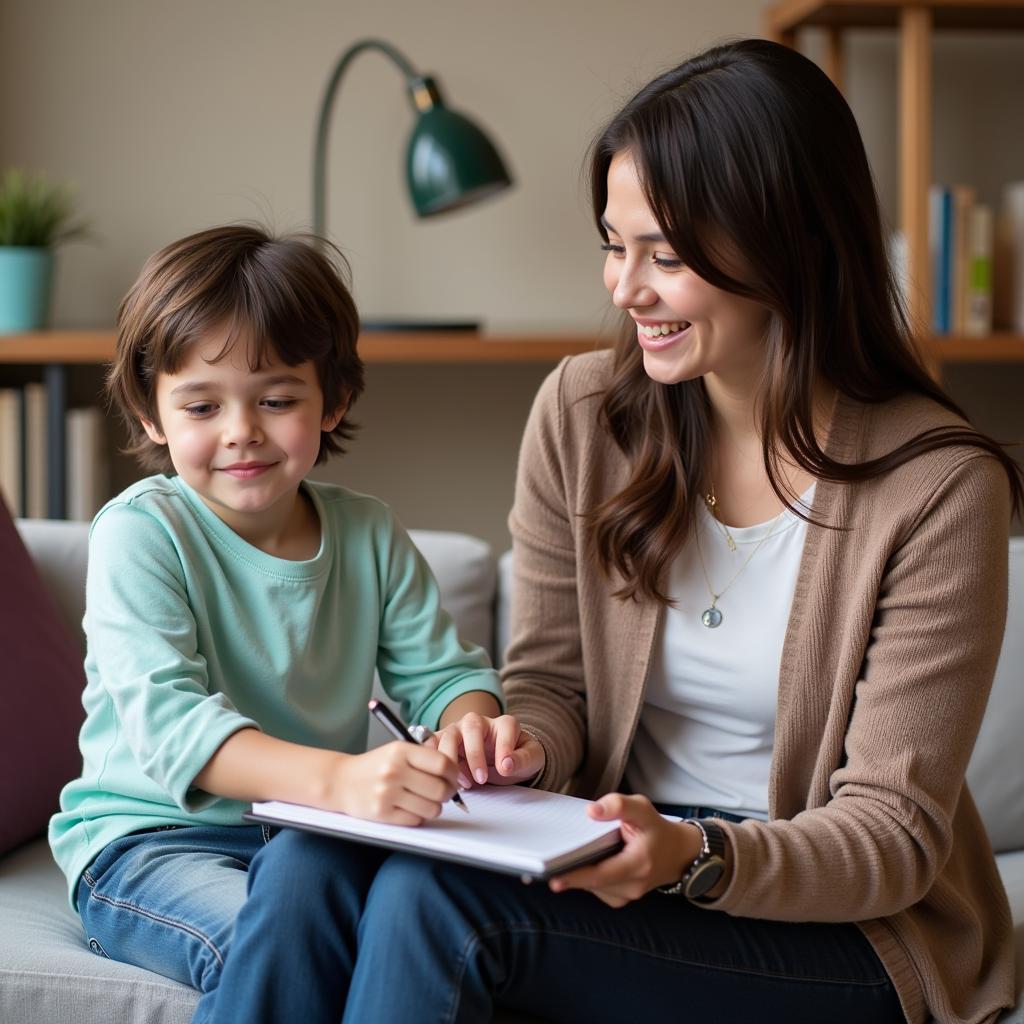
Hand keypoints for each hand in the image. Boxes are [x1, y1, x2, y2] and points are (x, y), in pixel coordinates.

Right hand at [324, 742, 458, 825]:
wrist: (340, 781)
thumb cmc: (375, 766)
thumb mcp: (397, 750)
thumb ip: (424, 757)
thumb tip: (456, 773)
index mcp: (401, 751)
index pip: (442, 764)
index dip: (454, 774)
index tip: (453, 778)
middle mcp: (394, 771)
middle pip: (440, 789)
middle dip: (448, 794)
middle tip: (444, 793)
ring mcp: (387, 793)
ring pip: (431, 808)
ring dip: (434, 808)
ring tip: (425, 801)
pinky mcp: (382, 813)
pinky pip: (415, 820)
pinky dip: (418, 817)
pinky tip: (410, 808)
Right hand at [433, 713, 545, 788]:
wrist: (503, 764)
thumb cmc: (517, 758)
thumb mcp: (531, 759)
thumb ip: (523, 759)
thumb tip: (507, 764)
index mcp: (504, 724)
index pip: (505, 727)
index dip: (505, 747)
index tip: (505, 769)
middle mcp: (478, 722)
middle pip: (471, 726)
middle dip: (475, 753)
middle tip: (481, 779)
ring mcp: (459, 731)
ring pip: (448, 736)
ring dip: (451, 760)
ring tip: (461, 784)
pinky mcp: (444, 743)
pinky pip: (432, 746)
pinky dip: (430, 759)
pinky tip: (434, 775)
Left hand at [548, 794, 700, 907]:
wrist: (677, 854)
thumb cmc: (656, 828)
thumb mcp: (642, 808)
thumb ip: (619, 805)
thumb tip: (592, 811)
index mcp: (639, 864)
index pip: (602, 874)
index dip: (577, 877)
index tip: (553, 878)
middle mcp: (633, 886)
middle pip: (592, 882)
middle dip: (568, 873)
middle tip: (540, 868)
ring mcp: (627, 896)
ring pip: (591, 887)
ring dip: (576, 874)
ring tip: (562, 858)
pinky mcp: (620, 898)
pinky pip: (595, 888)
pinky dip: (585, 877)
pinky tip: (580, 863)